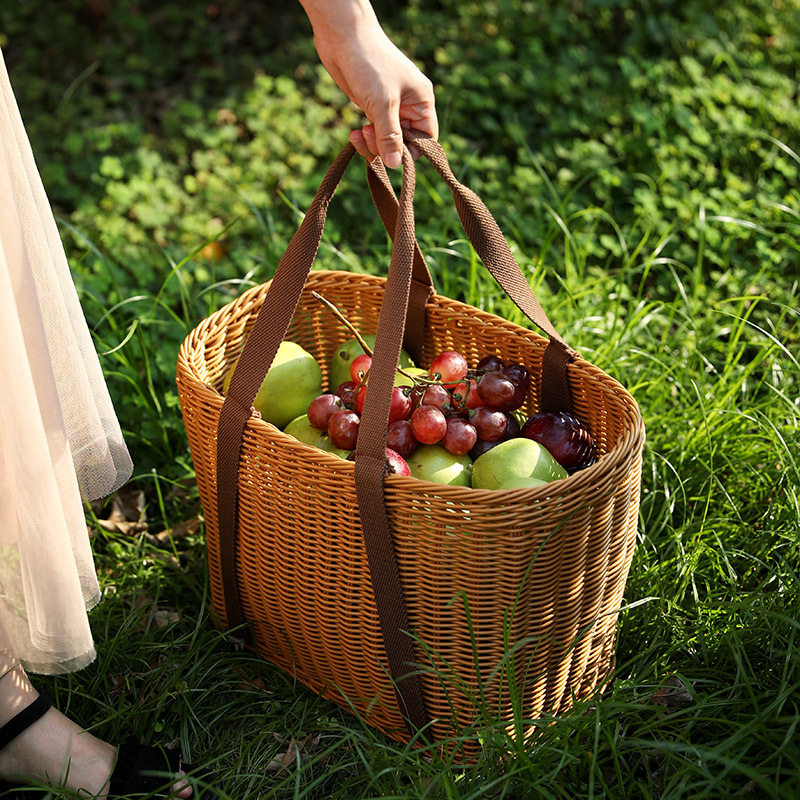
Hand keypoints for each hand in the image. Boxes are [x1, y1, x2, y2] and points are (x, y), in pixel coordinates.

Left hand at [299, 0, 437, 166]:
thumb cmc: (370, 63)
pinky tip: (353, 134)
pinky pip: (373, 133)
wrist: (343, 36)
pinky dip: (364, 139)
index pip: (426, 140)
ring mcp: (390, 107)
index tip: (392, 154)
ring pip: (387, 141)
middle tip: (368, 136)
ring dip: (372, 145)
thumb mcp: (382, 103)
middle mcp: (409, 107)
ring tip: (359, 133)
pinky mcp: (372, 107)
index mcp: (422, 102)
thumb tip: (395, 165)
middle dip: (386, 148)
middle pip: (404, 144)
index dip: (411, 152)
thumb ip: (389, 136)